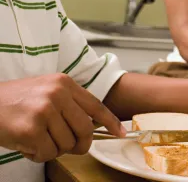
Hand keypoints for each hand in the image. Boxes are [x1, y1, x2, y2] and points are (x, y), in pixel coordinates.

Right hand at [0, 74, 125, 162]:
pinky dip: (38, 154)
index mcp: (65, 83)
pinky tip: (27, 143)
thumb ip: (69, 104)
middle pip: (85, 129)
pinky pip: (48, 153)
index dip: (110, 121)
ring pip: (66, 144)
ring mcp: (45, 110)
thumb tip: (91, 127)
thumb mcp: (47, 90)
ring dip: (53, 148)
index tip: (121, 133)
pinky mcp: (31, 128)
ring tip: (37, 138)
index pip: (95, 105)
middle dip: (80, 144)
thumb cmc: (17, 99)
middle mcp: (58, 94)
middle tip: (70, 147)